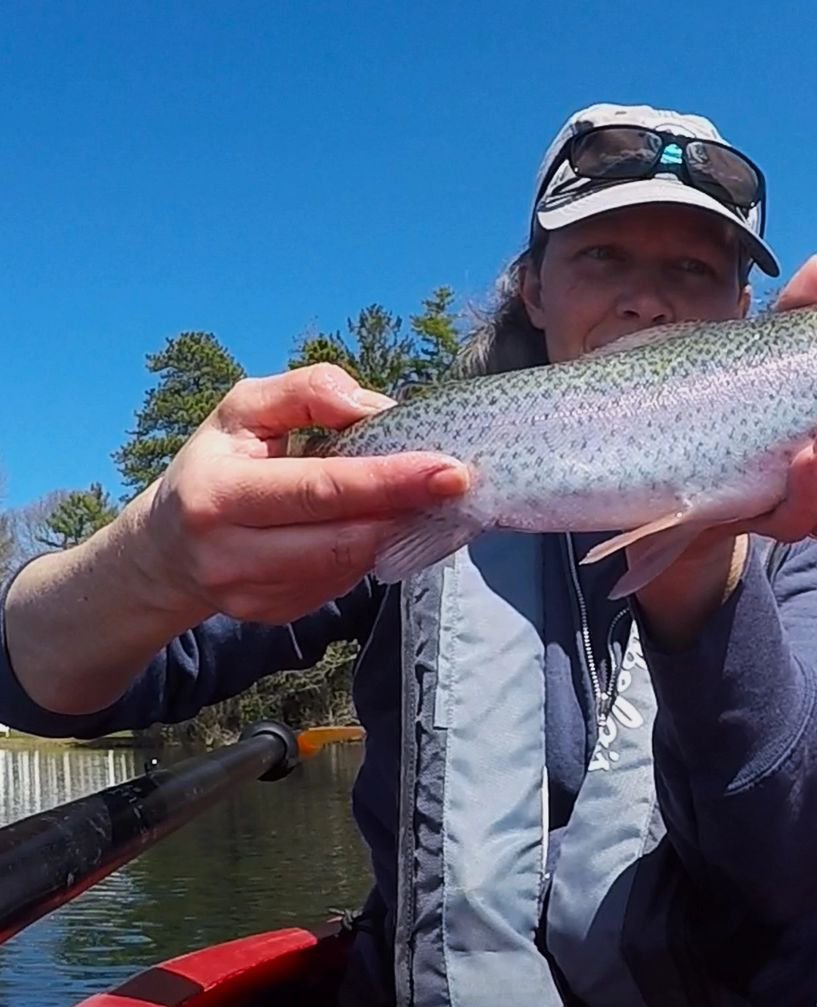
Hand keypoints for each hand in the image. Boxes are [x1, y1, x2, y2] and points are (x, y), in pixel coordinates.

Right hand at [125, 364, 471, 625]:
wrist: (166, 547)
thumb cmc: (217, 462)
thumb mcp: (244, 408)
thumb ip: (307, 391)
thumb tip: (371, 406)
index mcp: (219, 494)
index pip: (321, 489)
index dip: (390, 480)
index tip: (450, 470)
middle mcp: (230, 554)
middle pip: (344, 538)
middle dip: (408, 509)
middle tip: (460, 481)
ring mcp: (252, 594)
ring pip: (351, 566)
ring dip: (397, 531)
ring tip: (427, 497)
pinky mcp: (274, 614)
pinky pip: (343, 583)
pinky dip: (373, 550)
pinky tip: (382, 522)